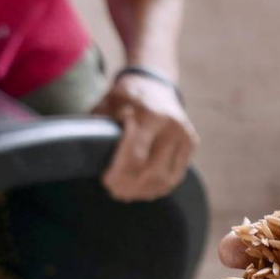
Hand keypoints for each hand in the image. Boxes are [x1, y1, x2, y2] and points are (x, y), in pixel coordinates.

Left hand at [92, 73, 197, 201]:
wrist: (155, 83)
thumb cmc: (125, 97)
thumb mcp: (107, 103)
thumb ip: (99, 125)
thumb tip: (88, 153)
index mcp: (149, 114)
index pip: (135, 154)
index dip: (120, 173)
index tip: (106, 182)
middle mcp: (171, 125)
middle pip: (151, 170)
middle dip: (132, 186)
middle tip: (116, 193)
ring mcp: (184, 135)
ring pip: (166, 177)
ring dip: (146, 191)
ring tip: (130, 195)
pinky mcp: (191, 143)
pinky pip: (177, 174)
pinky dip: (161, 187)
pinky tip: (147, 191)